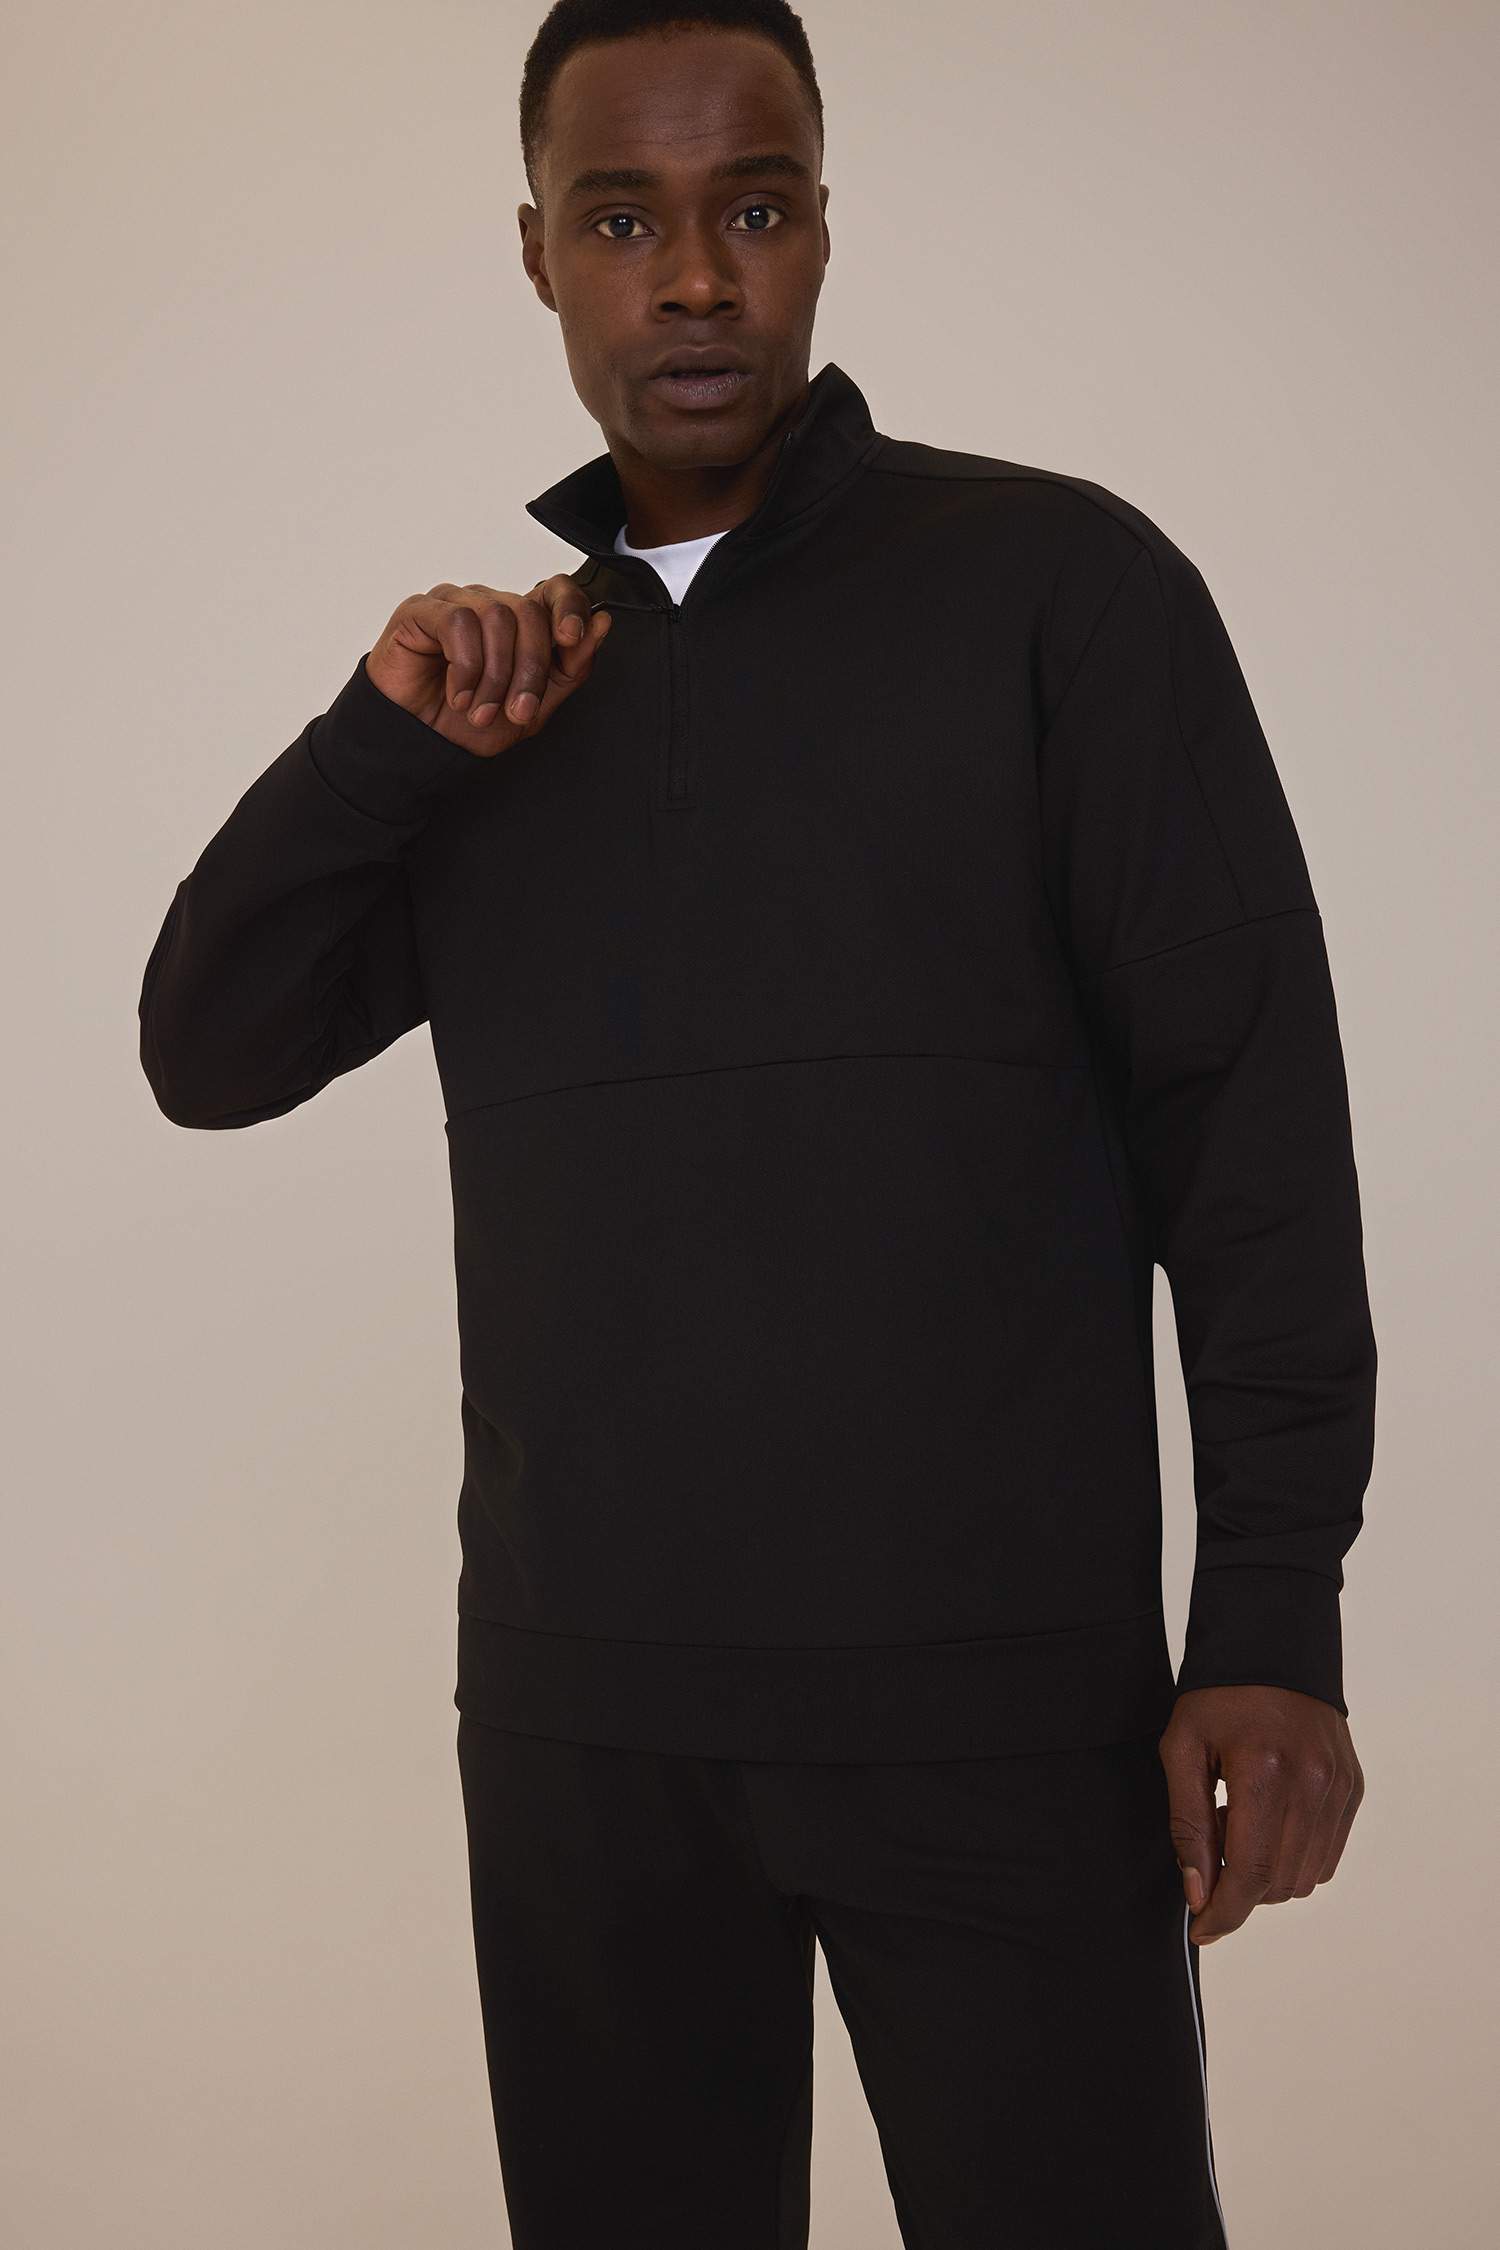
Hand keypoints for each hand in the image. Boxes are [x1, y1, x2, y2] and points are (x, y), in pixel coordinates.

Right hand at [365, 576, 611, 755]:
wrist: (420, 746)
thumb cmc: (468, 725)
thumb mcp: (534, 706)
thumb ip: (570, 668)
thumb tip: (602, 623)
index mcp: (519, 624)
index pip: (556, 591)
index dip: (570, 607)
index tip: (572, 639)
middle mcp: (490, 606)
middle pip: (529, 613)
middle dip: (529, 670)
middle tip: (516, 711)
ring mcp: (455, 603)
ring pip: (496, 616)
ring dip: (494, 676)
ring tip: (480, 711)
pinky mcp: (422, 610)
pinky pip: (458, 621)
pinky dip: (465, 667)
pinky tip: (458, 694)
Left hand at [1159, 1685, 1364, 1944]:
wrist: (1272, 1648)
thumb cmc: (1217, 1696)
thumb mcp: (1182, 1748)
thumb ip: (1188, 1824)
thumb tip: (1197, 1891)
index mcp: (1265, 1771)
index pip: (1251, 1872)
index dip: (1224, 1911)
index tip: (1201, 1929)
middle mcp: (1312, 1784)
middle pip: (1279, 1883)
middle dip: (1240, 1887)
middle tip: (1215, 1839)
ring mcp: (1339, 1787)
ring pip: (1306, 1876)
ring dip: (1268, 1874)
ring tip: (1242, 1821)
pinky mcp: (1352, 1788)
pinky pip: (1327, 1855)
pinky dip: (1295, 1857)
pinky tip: (1270, 1819)